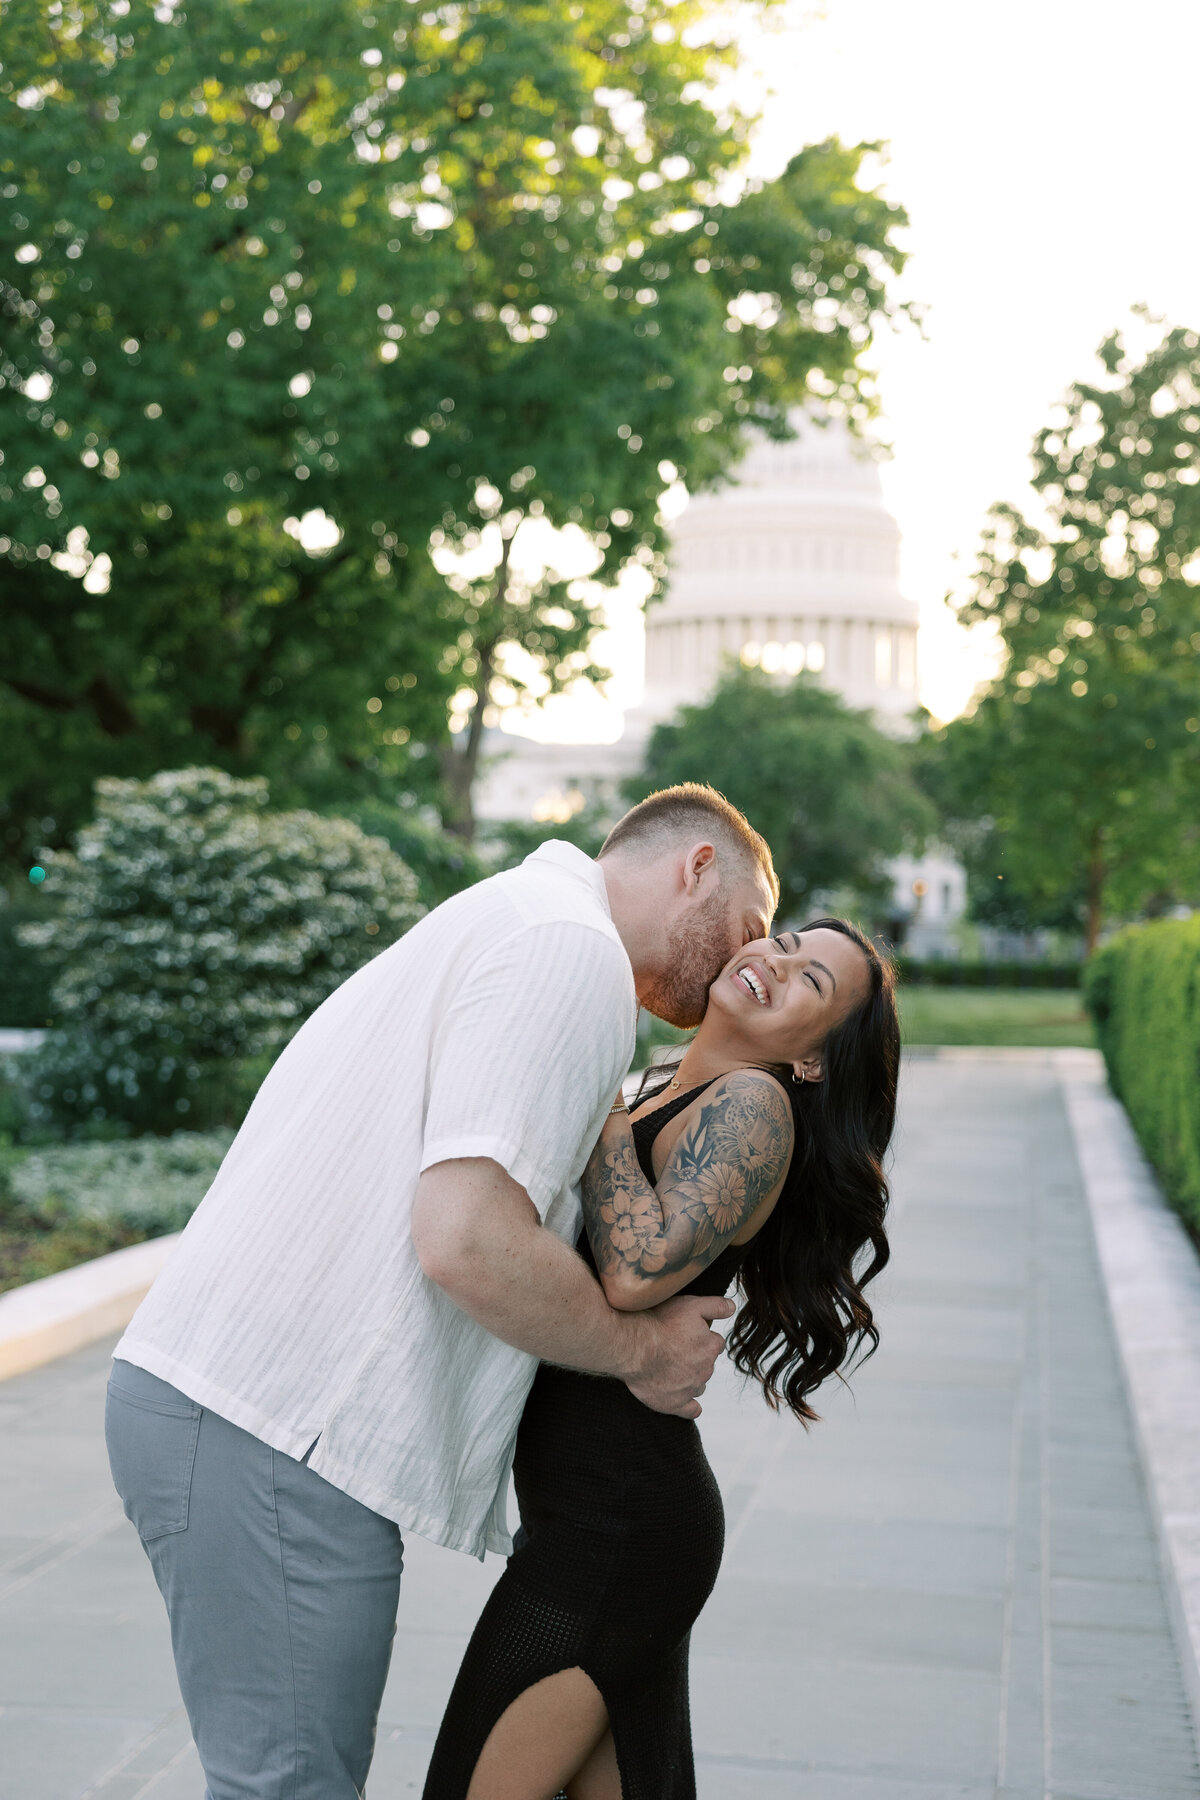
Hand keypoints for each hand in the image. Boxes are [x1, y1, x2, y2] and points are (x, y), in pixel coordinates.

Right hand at [622, 1293, 734, 1418]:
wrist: (634, 1347)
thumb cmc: (660, 1322)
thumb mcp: (691, 1305)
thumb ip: (716, 1306)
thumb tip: (732, 1308)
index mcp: (711, 1346)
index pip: (716, 1342)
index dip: (702, 1337)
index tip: (688, 1334)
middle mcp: (705, 1369)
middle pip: (707, 1363)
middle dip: (696, 1357)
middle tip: (676, 1348)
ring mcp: (691, 1388)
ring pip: (699, 1384)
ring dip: (691, 1377)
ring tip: (672, 1369)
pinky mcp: (675, 1403)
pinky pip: (690, 1409)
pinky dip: (690, 1406)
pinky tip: (688, 1403)